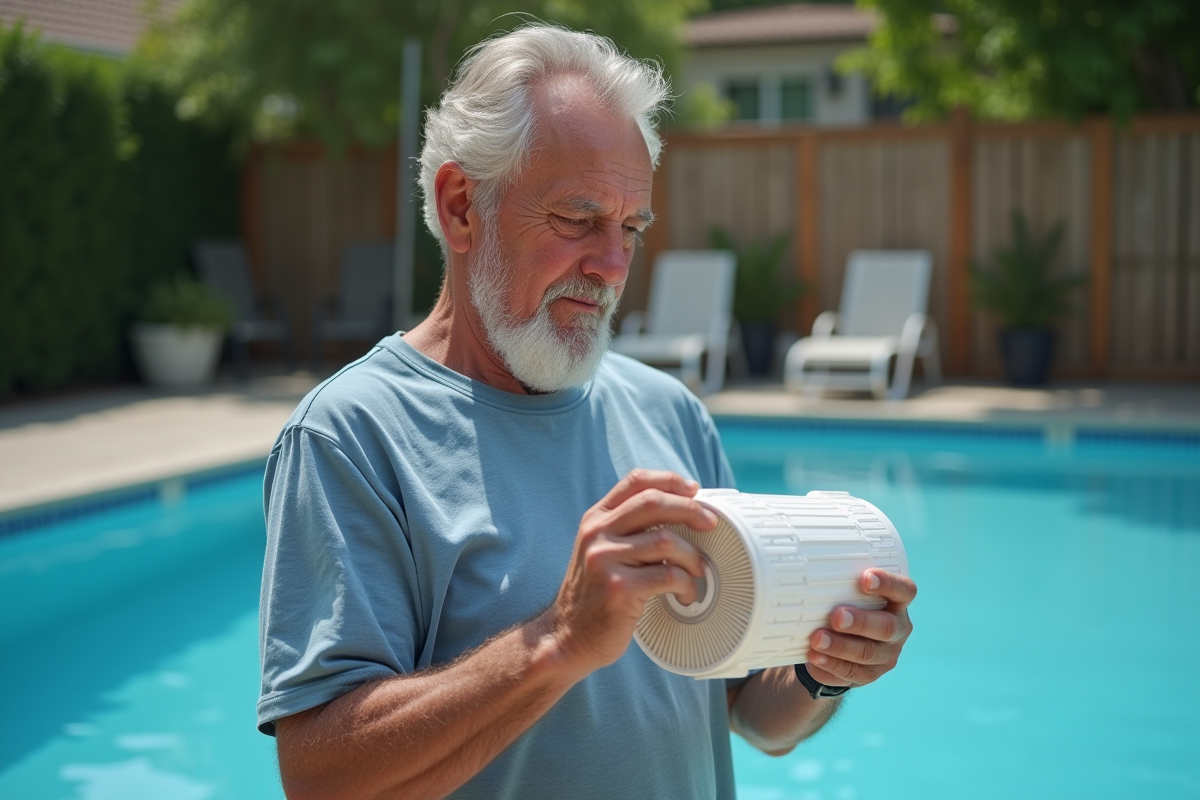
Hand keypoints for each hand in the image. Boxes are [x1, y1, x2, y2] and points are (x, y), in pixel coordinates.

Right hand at [546, 469, 716, 675]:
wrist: (568, 636)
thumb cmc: (595, 595)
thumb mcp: (601, 550)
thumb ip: (628, 529)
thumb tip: (679, 512)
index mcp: (596, 519)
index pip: (635, 481)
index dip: (669, 480)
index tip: (694, 490)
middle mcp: (597, 534)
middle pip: (653, 502)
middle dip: (690, 509)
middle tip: (710, 523)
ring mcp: (606, 560)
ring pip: (666, 541)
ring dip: (691, 556)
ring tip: (696, 571)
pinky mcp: (619, 588)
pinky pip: (668, 576)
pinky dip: (686, 584)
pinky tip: (685, 595)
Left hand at [805, 569, 915, 687]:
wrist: (840, 646)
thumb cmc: (843, 604)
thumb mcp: (847, 591)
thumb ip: (838, 579)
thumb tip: (807, 548)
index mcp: (896, 603)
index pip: (905, 591)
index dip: (889, 584)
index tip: (865, 577)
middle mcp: (897, 629)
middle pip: (885, 627)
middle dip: (860, 621)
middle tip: (836, 616)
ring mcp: (885, 655)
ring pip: (866, 653)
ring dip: (839, 646)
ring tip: (816, 639)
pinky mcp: (869, 675)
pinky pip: (851, 673)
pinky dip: (830, 666)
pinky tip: (814, 658)